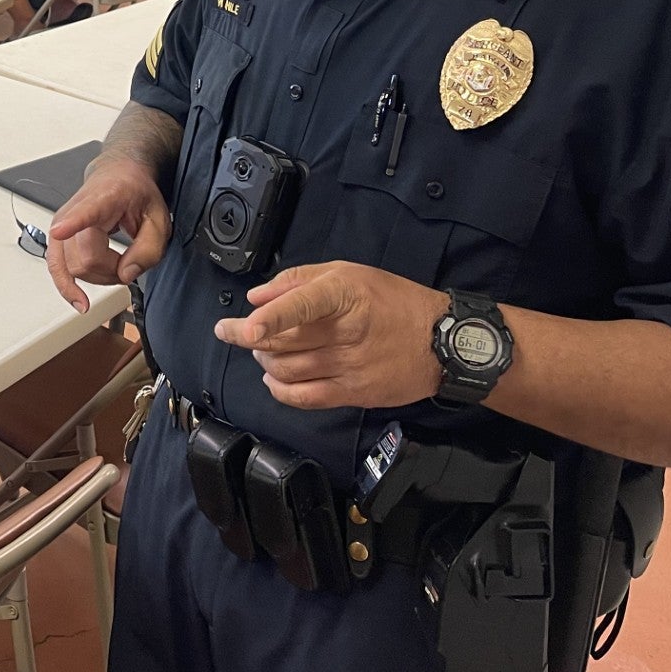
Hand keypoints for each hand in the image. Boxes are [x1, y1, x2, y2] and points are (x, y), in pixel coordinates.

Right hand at [44, 158, 170, 313]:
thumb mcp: (158, 218)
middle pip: (85, 259)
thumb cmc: (135, 193)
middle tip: (130, 263)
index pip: (85, 211)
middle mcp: (75, 209)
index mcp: (105, 197)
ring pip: (71, 269)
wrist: (117, 176)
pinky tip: (79, 298)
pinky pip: (56, 268)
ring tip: (116, 267)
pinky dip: (67, 286)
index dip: (72, 222)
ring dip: (97, 278)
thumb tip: (126, 274)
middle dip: (110, 273)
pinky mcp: (56, 237)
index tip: (61, 230)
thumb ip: (149, 248)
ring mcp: (61, 223)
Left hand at [213, 262, 447, 409]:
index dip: (270, 318)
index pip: (303, 305)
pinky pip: (304, 398)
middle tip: (230, 331)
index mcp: (344, 295)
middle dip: (245, 337)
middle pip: (283, 341)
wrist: (440, 342)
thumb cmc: (392, 301)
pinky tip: (273, 380)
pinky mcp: (353, 394)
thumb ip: (299, 280)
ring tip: (261, 351)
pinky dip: (280, 390)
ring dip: (264, 361)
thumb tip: (257, 296)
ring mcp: (348, 366)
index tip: (243, 327)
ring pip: (287, 370)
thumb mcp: (348, 273)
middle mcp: (345, 332)